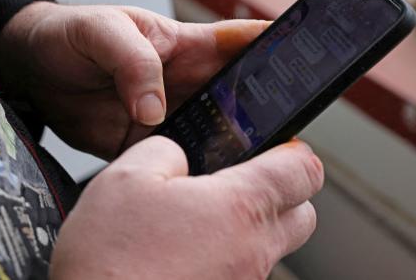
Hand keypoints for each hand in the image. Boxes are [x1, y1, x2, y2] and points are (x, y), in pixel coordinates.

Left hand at [0, 2, 268, 159]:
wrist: (30, 72)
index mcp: (185, 44)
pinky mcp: (148, 140)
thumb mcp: (101, 32)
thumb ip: (133, 62)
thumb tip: (155, 109)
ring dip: (235, 144)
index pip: (243, 40)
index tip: (312, 52)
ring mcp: (170, 112)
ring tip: (255, 160)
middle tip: (289, 126)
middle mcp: (186, 80)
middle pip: (241, 94)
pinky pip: (181, 157)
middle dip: (268, 107)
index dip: (280, 43)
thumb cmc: (69, 35)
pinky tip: (208, 181)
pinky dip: (197, 169)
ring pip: (217, 130)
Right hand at [50, 136, 323, 279]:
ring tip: (196, 222)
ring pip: (270, 248)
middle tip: (238, 184)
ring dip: (246, 230)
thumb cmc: (110, 262)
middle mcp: (253, 251)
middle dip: (281, 194)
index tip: (275, 148)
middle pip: (301, 214)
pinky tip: (183, 255)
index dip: (293, 152)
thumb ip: (165, 151)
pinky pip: (241, 274)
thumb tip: (178, 156)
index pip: (305, 170)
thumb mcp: (126, 179)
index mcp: (240, 208)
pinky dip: (224, 260)